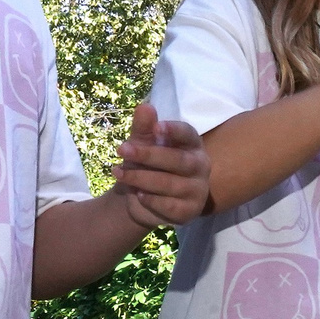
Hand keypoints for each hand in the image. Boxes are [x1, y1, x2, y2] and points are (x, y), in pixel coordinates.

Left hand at [112, 102, 211, 227]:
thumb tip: (145, 107)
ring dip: (141, 178)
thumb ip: (143, 127)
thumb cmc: (146, 164)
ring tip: (119, 173)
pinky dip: (151, 199)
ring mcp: (198, 190)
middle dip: (148, 155)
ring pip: (170, 184)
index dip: (174, 130)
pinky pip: (170, 205)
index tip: (156, 128)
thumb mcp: (141, 143)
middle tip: (122, 150)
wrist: (141, 198)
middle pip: (179, 160)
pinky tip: (138, 194)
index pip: (188, 134)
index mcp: (192, 144)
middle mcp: (200, 166)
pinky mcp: (190, 211)